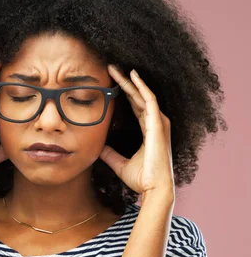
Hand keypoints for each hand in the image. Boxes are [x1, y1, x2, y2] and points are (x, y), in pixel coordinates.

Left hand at [100, 65, 174, 197]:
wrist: (152, 189)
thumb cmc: (141, 179)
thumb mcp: (119, 163)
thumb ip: (110, 154)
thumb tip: (98, 149)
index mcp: (147, 130)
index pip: (134, 105)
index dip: (123, 93)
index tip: (110, 82)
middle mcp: (154, 123)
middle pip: (138, 96)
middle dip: (124, 82)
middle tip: (111, 68)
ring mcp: (158, 123)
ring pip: (142, 94)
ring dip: (130, 81)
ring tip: (117, 68)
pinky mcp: (158, 124)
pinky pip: (149, 99)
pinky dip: (141, 86)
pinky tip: (132, 75)